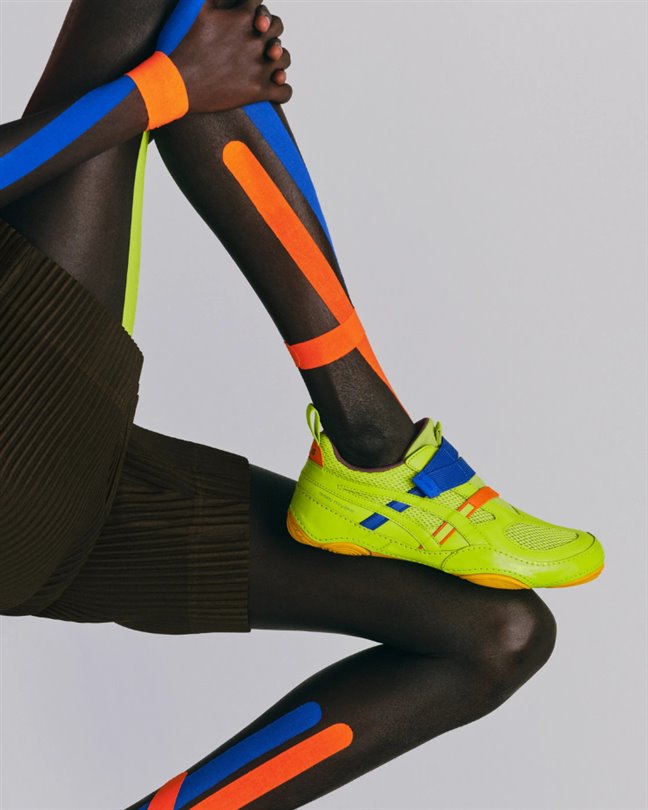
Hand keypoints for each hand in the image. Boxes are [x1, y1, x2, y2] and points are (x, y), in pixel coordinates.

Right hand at [171, 0, 292, 112]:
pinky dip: (282, 90)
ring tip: (269, 63)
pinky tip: (273, 87)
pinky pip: (285, 92)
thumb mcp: (198, 9)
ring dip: (278, 60)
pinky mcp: (259, 91)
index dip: (256, 9)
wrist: (177, 83)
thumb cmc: (184, 46)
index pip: (260, 4)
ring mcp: (259, 67)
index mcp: (242, 17)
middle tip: (259, 39)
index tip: (250, 17)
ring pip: (285, 59)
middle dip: (270, 31)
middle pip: (277, 28)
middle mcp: (256, 40)